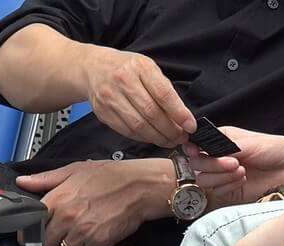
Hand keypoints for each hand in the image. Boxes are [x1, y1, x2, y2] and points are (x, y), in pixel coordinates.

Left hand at [18, 159, 166, 245]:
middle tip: (62, 230)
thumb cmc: (111, 176)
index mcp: (59, 198)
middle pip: (46, 242)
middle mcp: (68, 217)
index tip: (34, 230)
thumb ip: (46, 179)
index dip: (32, 229)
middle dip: (52, 238)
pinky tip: (95, 235)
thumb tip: (23, 181)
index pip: (33, 223)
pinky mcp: (99, 243)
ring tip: (82, 230)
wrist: (141, 186)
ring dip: (71, 244)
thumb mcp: (74, 170)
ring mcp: (83, 232)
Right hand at [78, 46, 194, 148]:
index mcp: (140, 67)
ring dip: (158, 138)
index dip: (179, 113)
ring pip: (139, 126)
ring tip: (170, 141)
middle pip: (151, 113)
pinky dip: (143, 138)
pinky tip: (153, 138)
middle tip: (182, 137)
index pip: (163, 94)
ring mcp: (111, 98)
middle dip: (170, 130)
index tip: (190, 126)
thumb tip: (182, 117)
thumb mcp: (148, 68)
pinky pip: (127, 131)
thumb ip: (164, 89)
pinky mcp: (103, 113)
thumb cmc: (127, 69)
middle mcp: (123, 81)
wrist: (93, 68)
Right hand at [188, 127, 283, 203]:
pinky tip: (243, 179)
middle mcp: (218, 157)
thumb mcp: (247, 142)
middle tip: (234, 162)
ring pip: (204, 179)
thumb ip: (222, 145)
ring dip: (222, 176)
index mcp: (220, 140)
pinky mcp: (229, 190)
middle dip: (213, 164)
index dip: (192, 148)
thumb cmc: (274, 149)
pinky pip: (217, 191)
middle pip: (196, 164)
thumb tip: (200, 146)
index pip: (196, 144)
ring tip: (242, 170)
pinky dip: (229, 185)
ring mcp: (223, 175)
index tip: (196, 151)